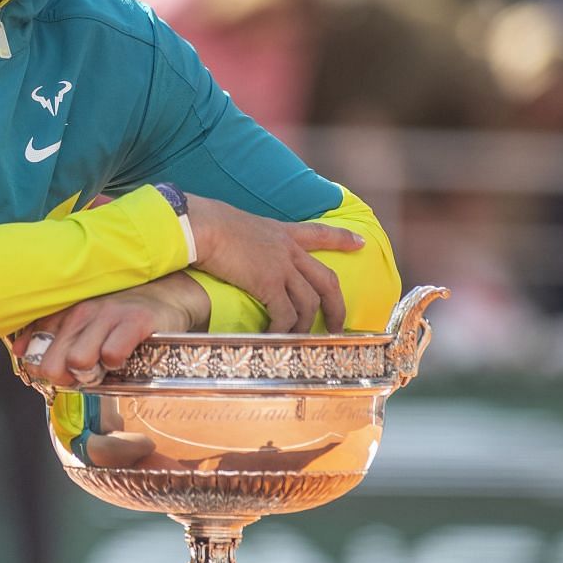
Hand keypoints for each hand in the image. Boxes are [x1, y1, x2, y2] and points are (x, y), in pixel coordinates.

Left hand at [11, 271, 208, 386]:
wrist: (167, 294)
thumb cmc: (120, 313)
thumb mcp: (83, 319)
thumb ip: (53, 334)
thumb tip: (21, 353)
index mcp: (65, 310)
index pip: (34, 343)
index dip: (41, 367)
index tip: (56, 371)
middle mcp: (82, 310)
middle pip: (52, 363)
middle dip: (64, 378)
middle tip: (83, 374)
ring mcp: (108, 314)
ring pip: (78, 360)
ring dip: (91, 372)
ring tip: (104, 365)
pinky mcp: (135, 320)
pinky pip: (112, 354)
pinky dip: (117, 363)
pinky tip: (124, 356)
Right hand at [186, 196, 359, 333]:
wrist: (201, 225)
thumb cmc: (208, 223)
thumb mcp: (238, 225)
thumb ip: (249, 240)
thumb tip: (237, 249)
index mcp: (282, 232)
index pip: (319, 233)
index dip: (342, 238)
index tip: (360, 243)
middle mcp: (288, 250)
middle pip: (327, 280)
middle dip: (337, 307)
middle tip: (337, 326)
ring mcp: (281, 267)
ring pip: (309, 303)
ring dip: (305, 325)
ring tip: (299, 339)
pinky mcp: (268, 283)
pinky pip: (285, 314)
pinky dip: (283, 329)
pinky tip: (275, 336)